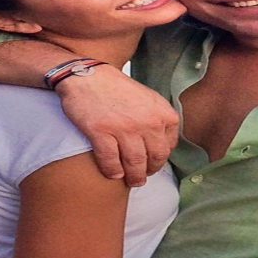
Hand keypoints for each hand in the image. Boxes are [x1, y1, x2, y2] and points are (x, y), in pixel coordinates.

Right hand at [56, 65, 178, 186]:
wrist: (88, 76)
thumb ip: (159, 120)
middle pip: (154, 158)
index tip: (152, 163)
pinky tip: (113, 174)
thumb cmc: (118, 89)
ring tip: (130, 181)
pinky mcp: (101, 131)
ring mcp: (124, 127)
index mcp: (163, 113)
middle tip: (142, 178)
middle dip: (148, 172)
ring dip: (133, 177)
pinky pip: (110, 161)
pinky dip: (112, 171)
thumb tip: (163, 146)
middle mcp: (148, 121)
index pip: (168, 146)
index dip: (160, 159)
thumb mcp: (149, 99)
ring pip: (134, 163)